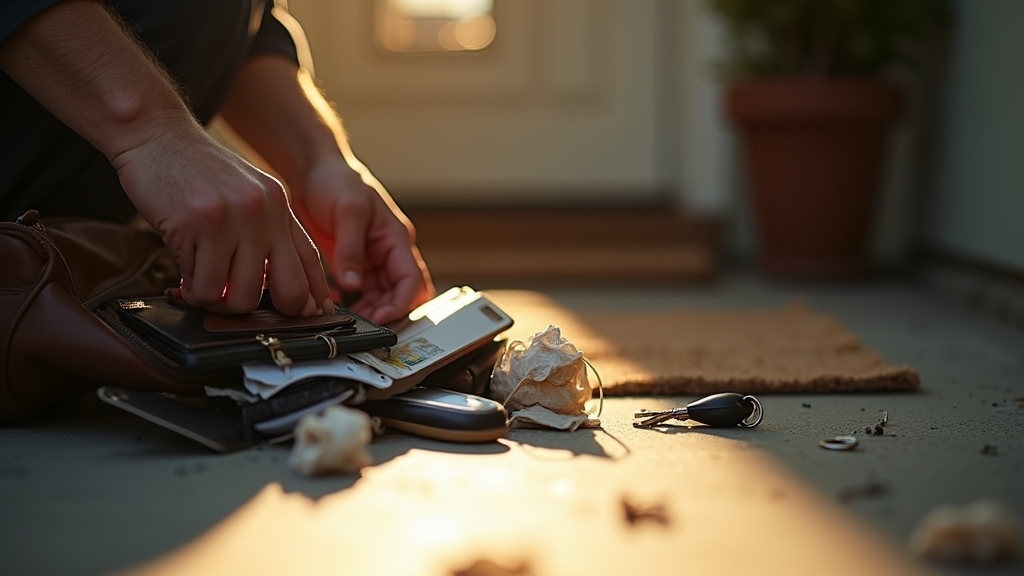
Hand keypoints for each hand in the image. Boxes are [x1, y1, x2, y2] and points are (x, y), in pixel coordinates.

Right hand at [111, 124, 331, 316]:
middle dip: (262, 308)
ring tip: (200, 282)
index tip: (308, 316)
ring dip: (216, 298)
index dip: (313, 296)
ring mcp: (235, 220)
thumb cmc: (194, 169)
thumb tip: (272, 282)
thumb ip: (264, 232)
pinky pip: (203, 285)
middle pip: (287, 291)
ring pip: (240, 297)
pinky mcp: (200, 224)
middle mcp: (266, 214)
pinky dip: (191, 288)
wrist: (155, 133)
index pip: (311, 262)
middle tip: (234, 300)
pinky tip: (183, 271)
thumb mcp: (246, 193)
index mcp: (281, 207)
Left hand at [291, 155, 433, 323]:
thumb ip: (350, 250)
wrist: (313, 172)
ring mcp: (374, 259)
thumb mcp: (347, 213)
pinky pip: (362, 292)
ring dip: (370, 310)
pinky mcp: (356, 264)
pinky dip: (355, 302)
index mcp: (396, 238)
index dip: (401, 303)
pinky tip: (338, 305)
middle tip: (362, 323)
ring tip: (348, 317)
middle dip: (387, 311)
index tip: (382, 318)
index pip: (412, 280)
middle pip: (401, 293)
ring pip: (383, 296)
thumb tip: (352, 285)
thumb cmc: (336, 182)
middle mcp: (390, 252)